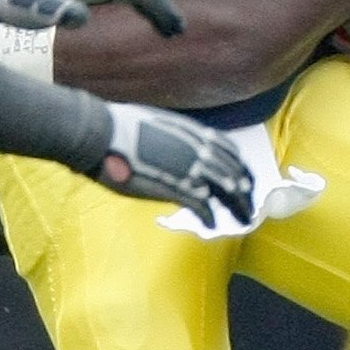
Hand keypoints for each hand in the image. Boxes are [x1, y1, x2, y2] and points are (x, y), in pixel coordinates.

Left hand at [0, 0, 184, 35]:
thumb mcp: (36, 6)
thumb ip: (57, 11)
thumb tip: (81, 18)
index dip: (157, 5)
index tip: (173, 24)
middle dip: (162, 4)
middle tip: (178, 30)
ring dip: (153, 4)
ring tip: (169, 28)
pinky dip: (139, 2)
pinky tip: (146, 17)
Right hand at [92, 103, 254, 229]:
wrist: (100, 135)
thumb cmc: (118, 128)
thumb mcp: (157, 125)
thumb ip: (175, 138)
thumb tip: (178, 148)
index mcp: (192, 132)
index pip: (229, 150)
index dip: (240, 166)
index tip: (244, 179)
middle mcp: (197, 148)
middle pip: (233, 172)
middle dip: (244, 190)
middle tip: (249, 205)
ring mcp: (189, 168)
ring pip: (226, 190)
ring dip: (237, 206)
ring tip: (242, 219)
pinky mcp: (175, 188)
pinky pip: (203, 206)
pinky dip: (211, 216)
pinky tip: (213, 224)